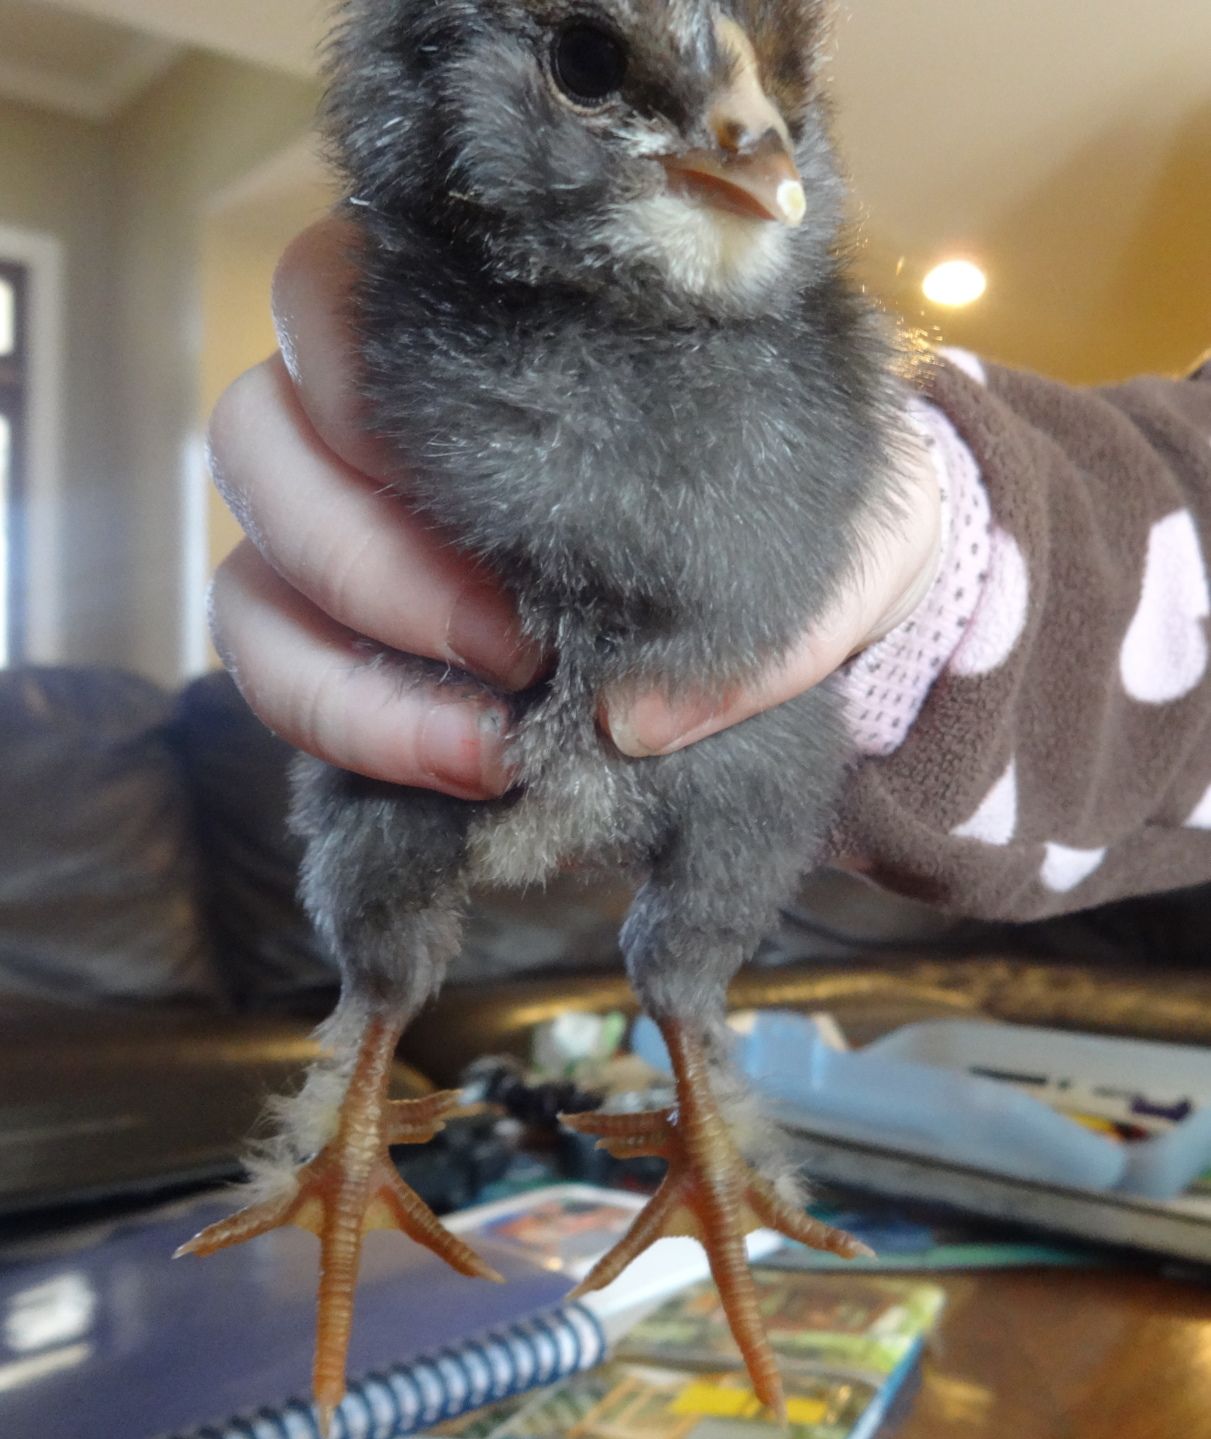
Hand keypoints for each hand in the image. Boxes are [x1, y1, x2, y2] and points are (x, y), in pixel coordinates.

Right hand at [208, 217, 940, 795]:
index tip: (506, 498)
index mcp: (472, 320)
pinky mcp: (335, 637)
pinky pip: (268, 676)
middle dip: (375, 562)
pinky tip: (472, 766)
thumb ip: (771, 617)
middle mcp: (365, 411)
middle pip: (256, 436)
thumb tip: (632, 719)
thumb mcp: (834, 544)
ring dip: (350, 674)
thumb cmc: (802, 521)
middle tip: (516, 650)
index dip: (368, 386)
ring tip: (497, 744)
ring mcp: (334, 525)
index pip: (330, 290)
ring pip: (248, 572)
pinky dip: (348, 731)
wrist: (800, 595)